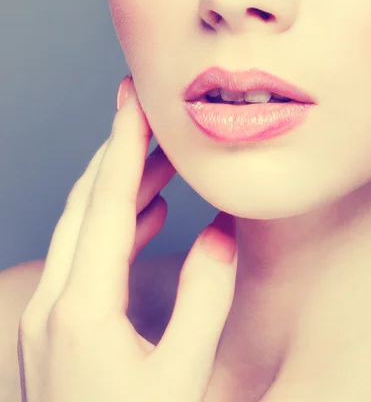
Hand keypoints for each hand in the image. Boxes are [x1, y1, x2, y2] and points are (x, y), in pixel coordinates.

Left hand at [17, 76, 237, 401]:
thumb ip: (205, 299)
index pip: (109, 203)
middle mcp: (55, 300)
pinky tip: (149, 214)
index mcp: (84, 308)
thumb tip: (221, 231)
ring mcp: (47, 313)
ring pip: (81, 225)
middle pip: (86, 202)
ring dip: (121, 186)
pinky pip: (82, 253)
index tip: (135, 98)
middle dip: (119, 150)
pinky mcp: (55, 324)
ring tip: (164, 161)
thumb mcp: (184, 378)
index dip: (125, 144)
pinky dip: (115, 222)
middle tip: (149, 112)